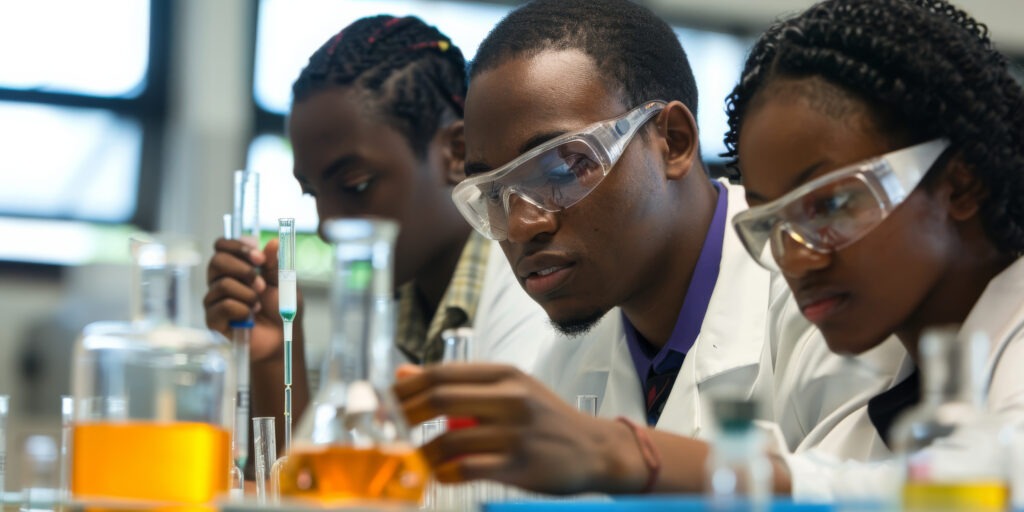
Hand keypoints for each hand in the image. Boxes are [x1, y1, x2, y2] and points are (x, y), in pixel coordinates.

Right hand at [203, 237, 302, 361]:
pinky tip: (250, 317)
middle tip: (261, 284)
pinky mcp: (214, 320)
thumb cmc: (282, 309)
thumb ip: (276, 263)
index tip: (258, 257)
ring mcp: (215, 300)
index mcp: (236, 266)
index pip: (222, 246)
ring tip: (259, 305)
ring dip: (248, 294)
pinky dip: (242, 310)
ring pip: (222, 284)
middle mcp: (221, 280)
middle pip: (217, 260)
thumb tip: (272, 242)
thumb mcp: (284, 282)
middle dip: (243, 270)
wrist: (282, 337)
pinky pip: (222, 306)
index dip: (238, 246)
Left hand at [393, 364, 639, 494]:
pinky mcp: (521, 464)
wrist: (595, 448)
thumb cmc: (545, 419)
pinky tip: (441, 475)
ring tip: (415, 460)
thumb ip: (458, 383)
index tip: (381, 401)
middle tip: (385, 429)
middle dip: (403, 415)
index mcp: (504, 374)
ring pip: (450, 438)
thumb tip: (405, 373)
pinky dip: (446, 473)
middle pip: (440, 398)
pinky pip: (468, 468)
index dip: (404, 388)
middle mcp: (510, 397)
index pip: (441, 373)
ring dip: (424, 452)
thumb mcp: (507, 389)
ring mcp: (517, 431)